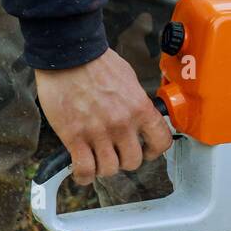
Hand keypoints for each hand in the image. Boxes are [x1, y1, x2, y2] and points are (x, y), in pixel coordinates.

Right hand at [35, 49, 171, 185]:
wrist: (69, 55)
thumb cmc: (97, 63)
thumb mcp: (129, 80)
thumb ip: (136, 102)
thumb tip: (139, 115)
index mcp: (140, 109)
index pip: (161, 142)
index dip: (154, 151)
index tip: (147, 151)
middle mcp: (123, 124)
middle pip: (132, 161)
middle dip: (124, 160)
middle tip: (116, 153)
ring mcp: (98, 133)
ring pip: (109, 169)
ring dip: (103, 168)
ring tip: (97, 160)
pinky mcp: (74, 137)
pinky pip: (84, 169)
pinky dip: (83, 175)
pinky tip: (81, 171)